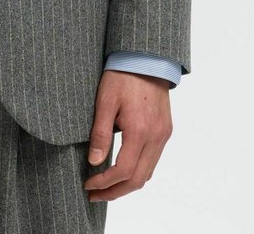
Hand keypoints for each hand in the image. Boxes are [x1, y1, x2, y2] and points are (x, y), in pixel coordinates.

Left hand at [83, 70, 172, 202]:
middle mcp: (156, 137)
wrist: (146, 57)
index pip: (123, 171)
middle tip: (95, 195)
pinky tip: (124, 170)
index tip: (88, 184)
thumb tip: (94, 161)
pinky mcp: (165, 130)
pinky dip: (138, 171)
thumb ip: (100, 133)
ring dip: (128, 184)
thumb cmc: (123, 75)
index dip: (104, 183)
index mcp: (140, 131)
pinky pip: (154, 160)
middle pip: (138, 179)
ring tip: (107, 187)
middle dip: (116, 192)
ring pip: (148, 173)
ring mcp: (163, 134)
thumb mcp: (105, 101)